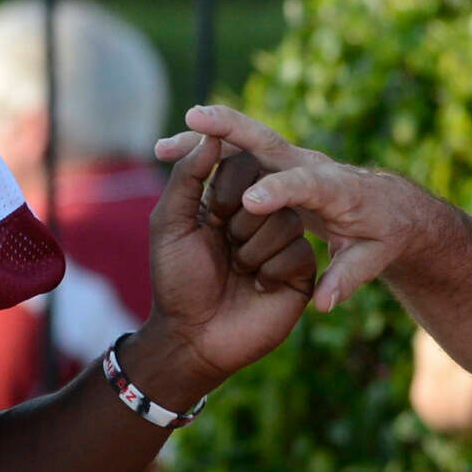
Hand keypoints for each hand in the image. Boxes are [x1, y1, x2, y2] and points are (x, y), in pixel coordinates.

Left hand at [128, 130, 315, 404]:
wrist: (195, 337)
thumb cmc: (177, 281)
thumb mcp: (170, 224)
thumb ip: (187, 176)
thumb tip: (211, 134)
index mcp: (227, 199)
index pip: (243, 164)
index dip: (228, 192)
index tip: (212, 222)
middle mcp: (258, 216)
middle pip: (270, 190)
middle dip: (239, 225)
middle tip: (225, 252)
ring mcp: (282, 243)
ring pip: (288, 221)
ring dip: (254, 252)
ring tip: (240, 272)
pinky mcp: (301, 270)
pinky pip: (300, 252)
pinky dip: (271, 271)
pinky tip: (258, 288)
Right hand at [161, 106, 444, 310]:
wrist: (391, 206)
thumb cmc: (384, 233)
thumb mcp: (375, 258)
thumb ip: (348, 279)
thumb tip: (324, 303)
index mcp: (337, 190)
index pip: (306, 185)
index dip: (279, 191)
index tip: (251, 202)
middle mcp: (311, 166)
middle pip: (268, 143)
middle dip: (231, 130)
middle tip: (195, 121)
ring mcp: (291, 160)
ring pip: (243, 143)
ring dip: (203, 139)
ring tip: (163, 146)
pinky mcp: (276, 163)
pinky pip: (235, 153)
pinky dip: (203, 150)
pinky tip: (169, 152)